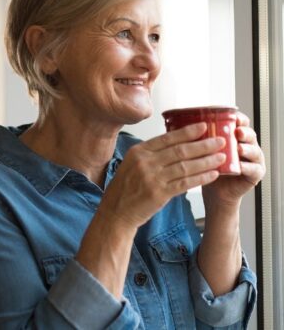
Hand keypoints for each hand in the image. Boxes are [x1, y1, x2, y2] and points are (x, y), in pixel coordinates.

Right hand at [100, 122, 224, 229]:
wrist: (116, 211)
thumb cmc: (125, 189)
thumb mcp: (131, 164)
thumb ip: (151, 155)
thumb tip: (176, 145)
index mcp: (138, 152)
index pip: (167, 137)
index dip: (188, 132)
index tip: (204, 126)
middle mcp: (145, 162)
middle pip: (180, 150)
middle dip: (203, 145)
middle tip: (220, 141)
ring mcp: (152, 178)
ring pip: (185, 166)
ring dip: (206, 161)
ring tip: (222, 157)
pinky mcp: (159, 193)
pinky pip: (185, 183)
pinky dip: (201, 178)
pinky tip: (212, 174)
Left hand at [202, 112, 265, 207]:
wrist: (213, 191)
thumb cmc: (206, 167)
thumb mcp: (201, 150)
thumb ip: (196, 138)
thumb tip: (175, 122)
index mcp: (233, 136)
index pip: (239, 122)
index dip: (237, 118)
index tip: (232, 116)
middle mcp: (246, 145)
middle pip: (249, 134)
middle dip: (244, 132)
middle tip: (237, 132)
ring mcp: (252, 160)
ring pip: (254, 151)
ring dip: (247, 149)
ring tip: (239, 148)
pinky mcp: (254, 175)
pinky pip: (254, 170)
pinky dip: (247, 167)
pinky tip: (240, 166)